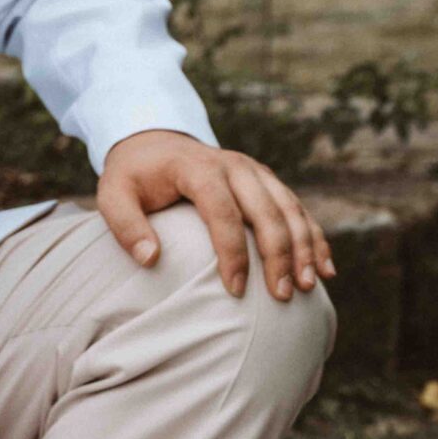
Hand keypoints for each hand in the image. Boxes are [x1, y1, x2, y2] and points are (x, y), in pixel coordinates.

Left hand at [97, 129, 335, 301]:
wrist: (154, 143)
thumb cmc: (133, 176)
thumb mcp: (113, 194)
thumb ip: (125, 225)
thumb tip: (150, 259)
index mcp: (197, 168)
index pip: (222, 211)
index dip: (231, 252)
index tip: (234, 290)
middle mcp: (234, 166)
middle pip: (266, 211)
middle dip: (279, 255)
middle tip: (282, 295)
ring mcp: (256, 172)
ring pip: (290, 210)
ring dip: (304, 248)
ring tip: (307, 286)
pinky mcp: (267, 182)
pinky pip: (297, 210)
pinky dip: (314, 238)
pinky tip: (324, 269)